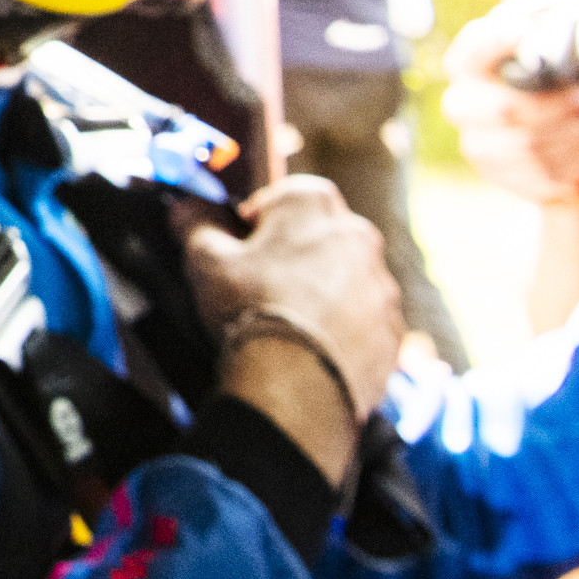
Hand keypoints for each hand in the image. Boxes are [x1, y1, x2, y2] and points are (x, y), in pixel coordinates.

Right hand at [186, 176, 403, 478]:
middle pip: (322, 237)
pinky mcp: (392, 331)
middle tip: (263, 286)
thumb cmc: (252, 310)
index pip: (287, 194)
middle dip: (296, 256)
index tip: (242, 245)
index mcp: (314, 207)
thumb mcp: (206, 262)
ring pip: (347, 280)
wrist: (298, 383)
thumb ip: (196, 226)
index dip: (260, 219)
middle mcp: (358, 237)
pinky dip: (345, 331)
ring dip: (324, 293)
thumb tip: (185, 208)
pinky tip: (314, 349)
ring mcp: (381, 286)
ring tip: (289, 323)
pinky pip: (366, 322)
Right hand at [441, 0, 578, 203]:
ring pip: (526, 146)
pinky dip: (576, 162)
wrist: (566, 142)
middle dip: (552, 105)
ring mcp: (479, 146)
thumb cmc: (556, 84)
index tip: (524, 30)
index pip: (471, 49)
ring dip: (570, 135)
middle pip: (503, 109)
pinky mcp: (503, 178)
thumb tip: (544, 4)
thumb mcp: (551, 50)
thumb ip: (543, 25)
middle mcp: (463, 106)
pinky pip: (541, 176)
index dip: (494, 40)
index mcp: (469, 67)